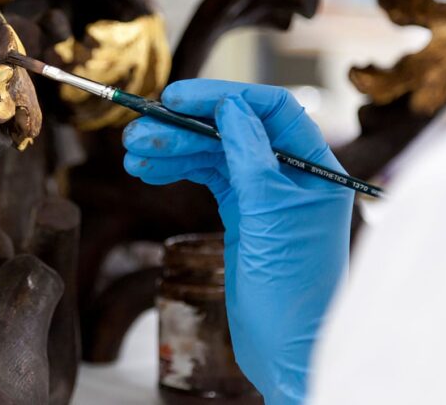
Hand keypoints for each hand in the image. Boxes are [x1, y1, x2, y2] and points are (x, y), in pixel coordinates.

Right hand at [123, 80, 353, 404]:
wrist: (287, 350)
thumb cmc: (293, 290)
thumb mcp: (270, 215)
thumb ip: (251, 157)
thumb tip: (231, 107)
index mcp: (313, 167)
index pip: (270, 109)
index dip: (223, 96)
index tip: (178, 97)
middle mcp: (288, 173)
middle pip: (232, 129)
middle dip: (184, 128)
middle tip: (139, 130)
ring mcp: (263, 192)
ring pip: (213, 153)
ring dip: (172, 149)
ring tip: (132, 153)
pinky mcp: (241, 212)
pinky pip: (206, 177)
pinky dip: (176, 170)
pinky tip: (147, 170)